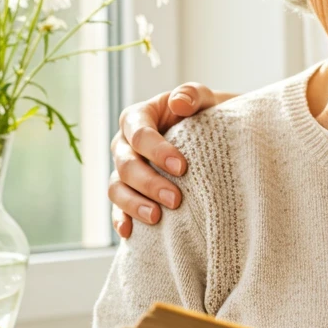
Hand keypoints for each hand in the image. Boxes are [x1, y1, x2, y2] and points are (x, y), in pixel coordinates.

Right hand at [109, 83, 232, 236]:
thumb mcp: (205, 100)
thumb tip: (178, 103)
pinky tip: (129, 232)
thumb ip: (192, 95)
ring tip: (156, 218)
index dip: (156, 150)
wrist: (212, 139)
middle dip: (149, 182)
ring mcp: (123, 170)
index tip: (182, 167)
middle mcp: (125, 144)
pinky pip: (117, 208)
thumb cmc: (206, 116)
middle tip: (176, 200)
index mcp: (139, 117)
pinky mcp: (128, 192)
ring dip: (133, 204)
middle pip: (125, 164)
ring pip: (116, 187)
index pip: (138, 132)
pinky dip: (121, 219)